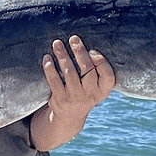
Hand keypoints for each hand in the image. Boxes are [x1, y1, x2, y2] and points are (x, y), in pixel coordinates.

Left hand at [31, 35, 114, 151]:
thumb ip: (97, 69)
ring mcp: (75, 98)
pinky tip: (47, 58)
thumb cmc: (84, 91)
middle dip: (80, 52)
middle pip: (87, 71)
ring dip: (63, 56)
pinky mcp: (60, 99)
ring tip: (57, 43)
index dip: (101, 62)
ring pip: (69, 73)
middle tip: (74, 39)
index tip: (92, 51)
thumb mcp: (96, 86)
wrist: (70, 116)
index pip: (108, 76)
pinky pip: (54, 81)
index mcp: (103, 90)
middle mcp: (91, 95)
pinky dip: (50, 68)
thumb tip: (84, 43)